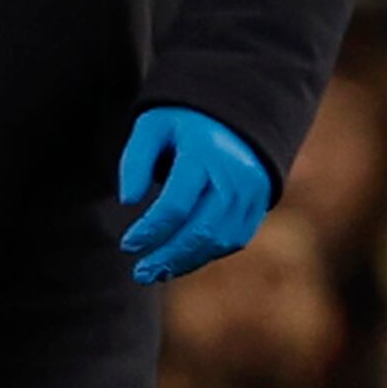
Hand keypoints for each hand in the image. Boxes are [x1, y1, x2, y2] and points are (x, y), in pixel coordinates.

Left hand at [120, 107, 271, 283]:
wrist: (235, 114)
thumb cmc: (182, 123)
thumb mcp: (151, 127)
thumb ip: (135, 160)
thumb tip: (127, 200)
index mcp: (204, 155)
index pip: (177, 205)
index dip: (151, 230)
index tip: (127, 245)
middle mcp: (234, 176)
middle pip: (202, 229)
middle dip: (169, 256)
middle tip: (140, 273)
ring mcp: (252, 192)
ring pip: (221, 239)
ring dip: (187, 261)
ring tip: (156, 273)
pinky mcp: (260, 204)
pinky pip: (235, 238)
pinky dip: (207, 254)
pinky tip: (180, 262)